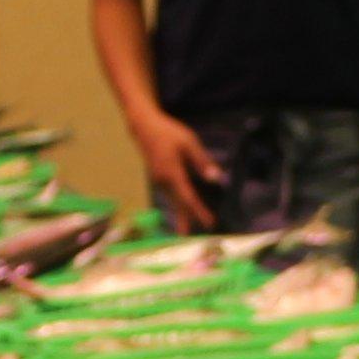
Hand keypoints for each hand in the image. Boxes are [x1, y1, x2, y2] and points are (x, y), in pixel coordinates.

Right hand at [132, 111, 222, 228]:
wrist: (143, 126)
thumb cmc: (168, 132)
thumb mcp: (189, 142)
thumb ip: (202, 161)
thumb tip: (215, 178)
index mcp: (172, 172)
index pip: (188, 197)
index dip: (199, 211)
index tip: (209, 222)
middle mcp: (163, 180)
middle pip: (178, 204)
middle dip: (189, 219)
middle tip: (200, 232)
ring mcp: (158, 180)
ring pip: (173, 200)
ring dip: (183, 213)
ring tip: (191, 226)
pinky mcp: (158, 178)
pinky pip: (170, 194)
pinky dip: (178, 203)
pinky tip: (185, 209)